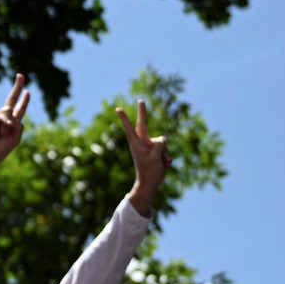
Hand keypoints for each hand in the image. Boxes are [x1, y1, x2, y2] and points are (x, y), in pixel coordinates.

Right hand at [0, 73, 28, 194]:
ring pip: (9, 111)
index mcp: (13, 122)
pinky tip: (1, 131)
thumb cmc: (2, 148)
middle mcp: (5, 117)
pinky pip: (1, 116)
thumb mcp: (16, 137)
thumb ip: (18, 125)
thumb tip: (10, 113)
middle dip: (17, 87)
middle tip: (21, 75)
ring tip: (4, 133)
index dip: (24, 100)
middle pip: (12, 99)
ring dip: (9, 123)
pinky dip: (4, 123)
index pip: (20, 109)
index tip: (27, 91)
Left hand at [115, 99, 170, 215]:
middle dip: (143, 112)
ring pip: (162, 142)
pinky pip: (165, 148)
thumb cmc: (149, 171)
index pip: (130, 128)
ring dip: (165, 153)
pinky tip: (165, 164)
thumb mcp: (155, 157)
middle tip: (140, 100)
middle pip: (144, 124)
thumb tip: (163, 138)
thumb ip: (159, 144)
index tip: (118, 109)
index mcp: (136, 143)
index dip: (124, 118)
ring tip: (161, 163)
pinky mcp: (156, 150)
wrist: (151, 183)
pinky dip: (167, 156)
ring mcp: (150, 146)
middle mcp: (143, 142)